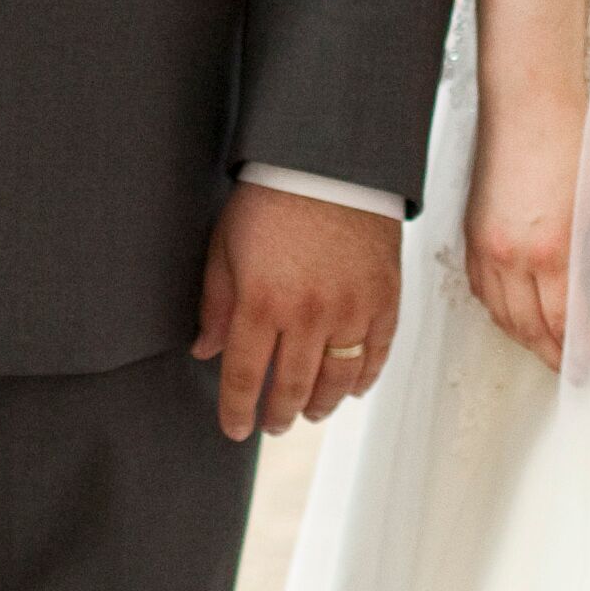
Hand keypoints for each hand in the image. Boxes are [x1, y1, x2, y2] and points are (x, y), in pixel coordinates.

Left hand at [191, 180, 400, 440]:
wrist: (330, 161)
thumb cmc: (271, 198)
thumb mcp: (226, 247)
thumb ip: (216, 304)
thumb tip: (205, 350)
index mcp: (262, 302)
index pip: (246, 377)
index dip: (237, 410)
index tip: (234, 428)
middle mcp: (309, 314)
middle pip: (292, 388)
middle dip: (278, 415)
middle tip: (271, 425)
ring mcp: (352, 309)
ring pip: (337, 381)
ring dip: (320, 405)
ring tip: (309, 412)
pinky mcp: (384, 299)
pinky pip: (375, 355)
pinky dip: (363, 379)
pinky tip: (351, 389)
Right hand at [461, 95, 579, 372]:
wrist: (528, 102)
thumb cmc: (573, 139)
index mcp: (553, 248)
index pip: (564, 322)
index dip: (577, 351)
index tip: (588, 363)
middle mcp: (513, 254)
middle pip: (530, 328)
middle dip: (551, 354)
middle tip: (569, 366)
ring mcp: (487, 245)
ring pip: (502, 313)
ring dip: (524, 337)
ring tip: (546, 347)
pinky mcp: (472, 232)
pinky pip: (481, 288)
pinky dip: (499, 309)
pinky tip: (515, 312)